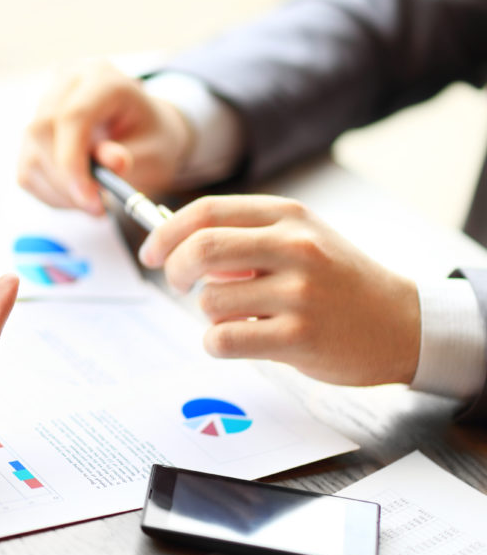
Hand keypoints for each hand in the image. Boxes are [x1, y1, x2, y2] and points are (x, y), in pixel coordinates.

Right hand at [17, 59, 192, 214]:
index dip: (73, 161)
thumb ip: (131, 155)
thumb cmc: (151, 136)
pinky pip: (27, 170)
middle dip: (65, 181)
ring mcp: (43, 106)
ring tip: (93, 203)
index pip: (72, 116)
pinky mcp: (32, 133)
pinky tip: (77, 195)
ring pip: (31, 154)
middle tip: (95, 208)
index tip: (89, 199)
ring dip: (59, 192)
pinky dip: (51, 193)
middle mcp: (65, 83)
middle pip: (42, 133)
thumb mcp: (154, 147)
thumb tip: (110, 163)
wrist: (143, 130)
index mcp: (101, 77)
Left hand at [139, 195, 419, 385]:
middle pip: (200, 249)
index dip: (165, 232)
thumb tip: (177, 244)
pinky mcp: (299, 338)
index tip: (151, 252)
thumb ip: (244, 237)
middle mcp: (295, 248)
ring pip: (209, 301)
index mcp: (289, 216)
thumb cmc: (338, 281)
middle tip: (177, 284)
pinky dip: (217, 343)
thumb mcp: (301, 239)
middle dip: (174, 269)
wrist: (403, 323)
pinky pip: (224, 339)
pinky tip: (240, 340)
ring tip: (240, 316)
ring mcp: (299, 293)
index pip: (207, 211)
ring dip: (209, 314)